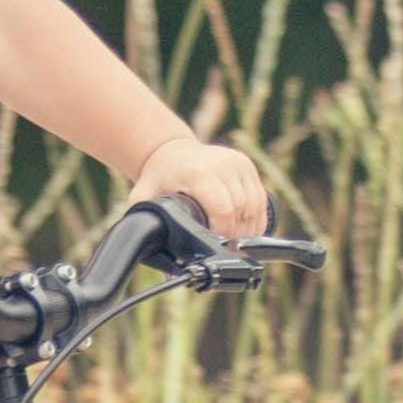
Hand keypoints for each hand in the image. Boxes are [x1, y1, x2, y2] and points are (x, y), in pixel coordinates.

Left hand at [124, 132, 269, 238]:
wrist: (172, 150)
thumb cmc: (159, 177)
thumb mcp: (144, 195)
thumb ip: (142, 217)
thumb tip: (146, 245)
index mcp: (198, 172)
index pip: (223, 210)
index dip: (223, 233)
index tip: (216, 248)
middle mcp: (222, 164)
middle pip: (241, 209)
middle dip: (236, 235)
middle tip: (228, 251)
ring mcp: (237, 163)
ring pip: (254, 205)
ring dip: (249, 229)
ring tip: (238, 245)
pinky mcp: (246, 165)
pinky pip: (260, 198)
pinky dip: (257, 218)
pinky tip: (249, 232)